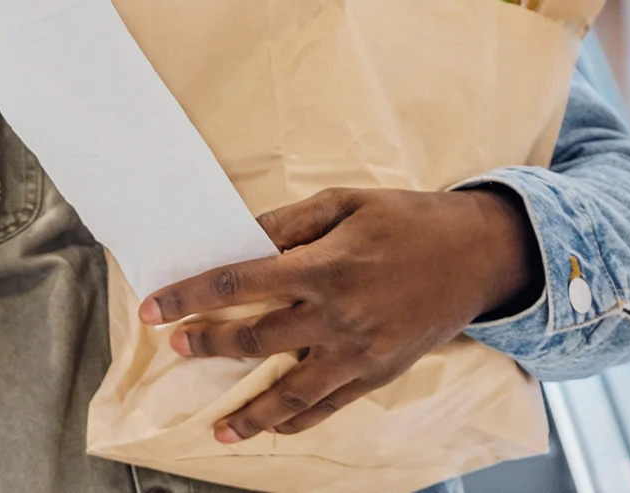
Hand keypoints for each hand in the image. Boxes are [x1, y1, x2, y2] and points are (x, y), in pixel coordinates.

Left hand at [139, 186, 536, 442]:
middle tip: (175, 347)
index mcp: (324, 265)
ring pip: (291, 392)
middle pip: (255, 339)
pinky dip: (298, 420)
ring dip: (249, 411)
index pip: (238, 283)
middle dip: (207, 344)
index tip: (153, 308)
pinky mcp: (380, 372)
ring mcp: (360, 351)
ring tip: (217, 428)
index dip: (189, 296)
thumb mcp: (346, 201)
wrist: (476, 255)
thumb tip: (242, 238)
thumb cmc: (408, 220)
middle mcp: (337, 314)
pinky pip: (330, 405)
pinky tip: (273, 428)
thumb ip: (289, 222)